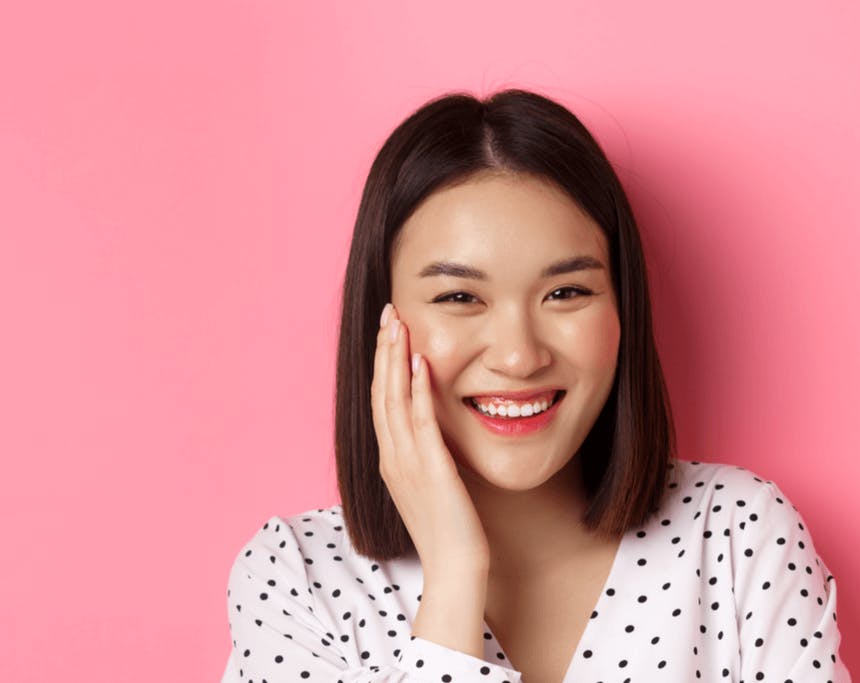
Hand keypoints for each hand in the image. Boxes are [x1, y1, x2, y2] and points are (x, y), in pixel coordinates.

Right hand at [370, 303, 490, 575]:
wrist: (454, 566)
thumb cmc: (449, 527)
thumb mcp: (431, 483)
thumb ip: (426, 453)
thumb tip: (434, 427)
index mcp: (391, 459)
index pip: (381, 401)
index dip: (382, 363)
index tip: (388, 331)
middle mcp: (392, 457)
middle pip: (380, 392)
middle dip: (384, 350)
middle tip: (388, 312)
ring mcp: (407, 463)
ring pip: (393, 401)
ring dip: (394, 359)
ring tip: (398, 324)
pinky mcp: (430, 470)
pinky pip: (420, 423)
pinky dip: (417, 390)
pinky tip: (420, 362)